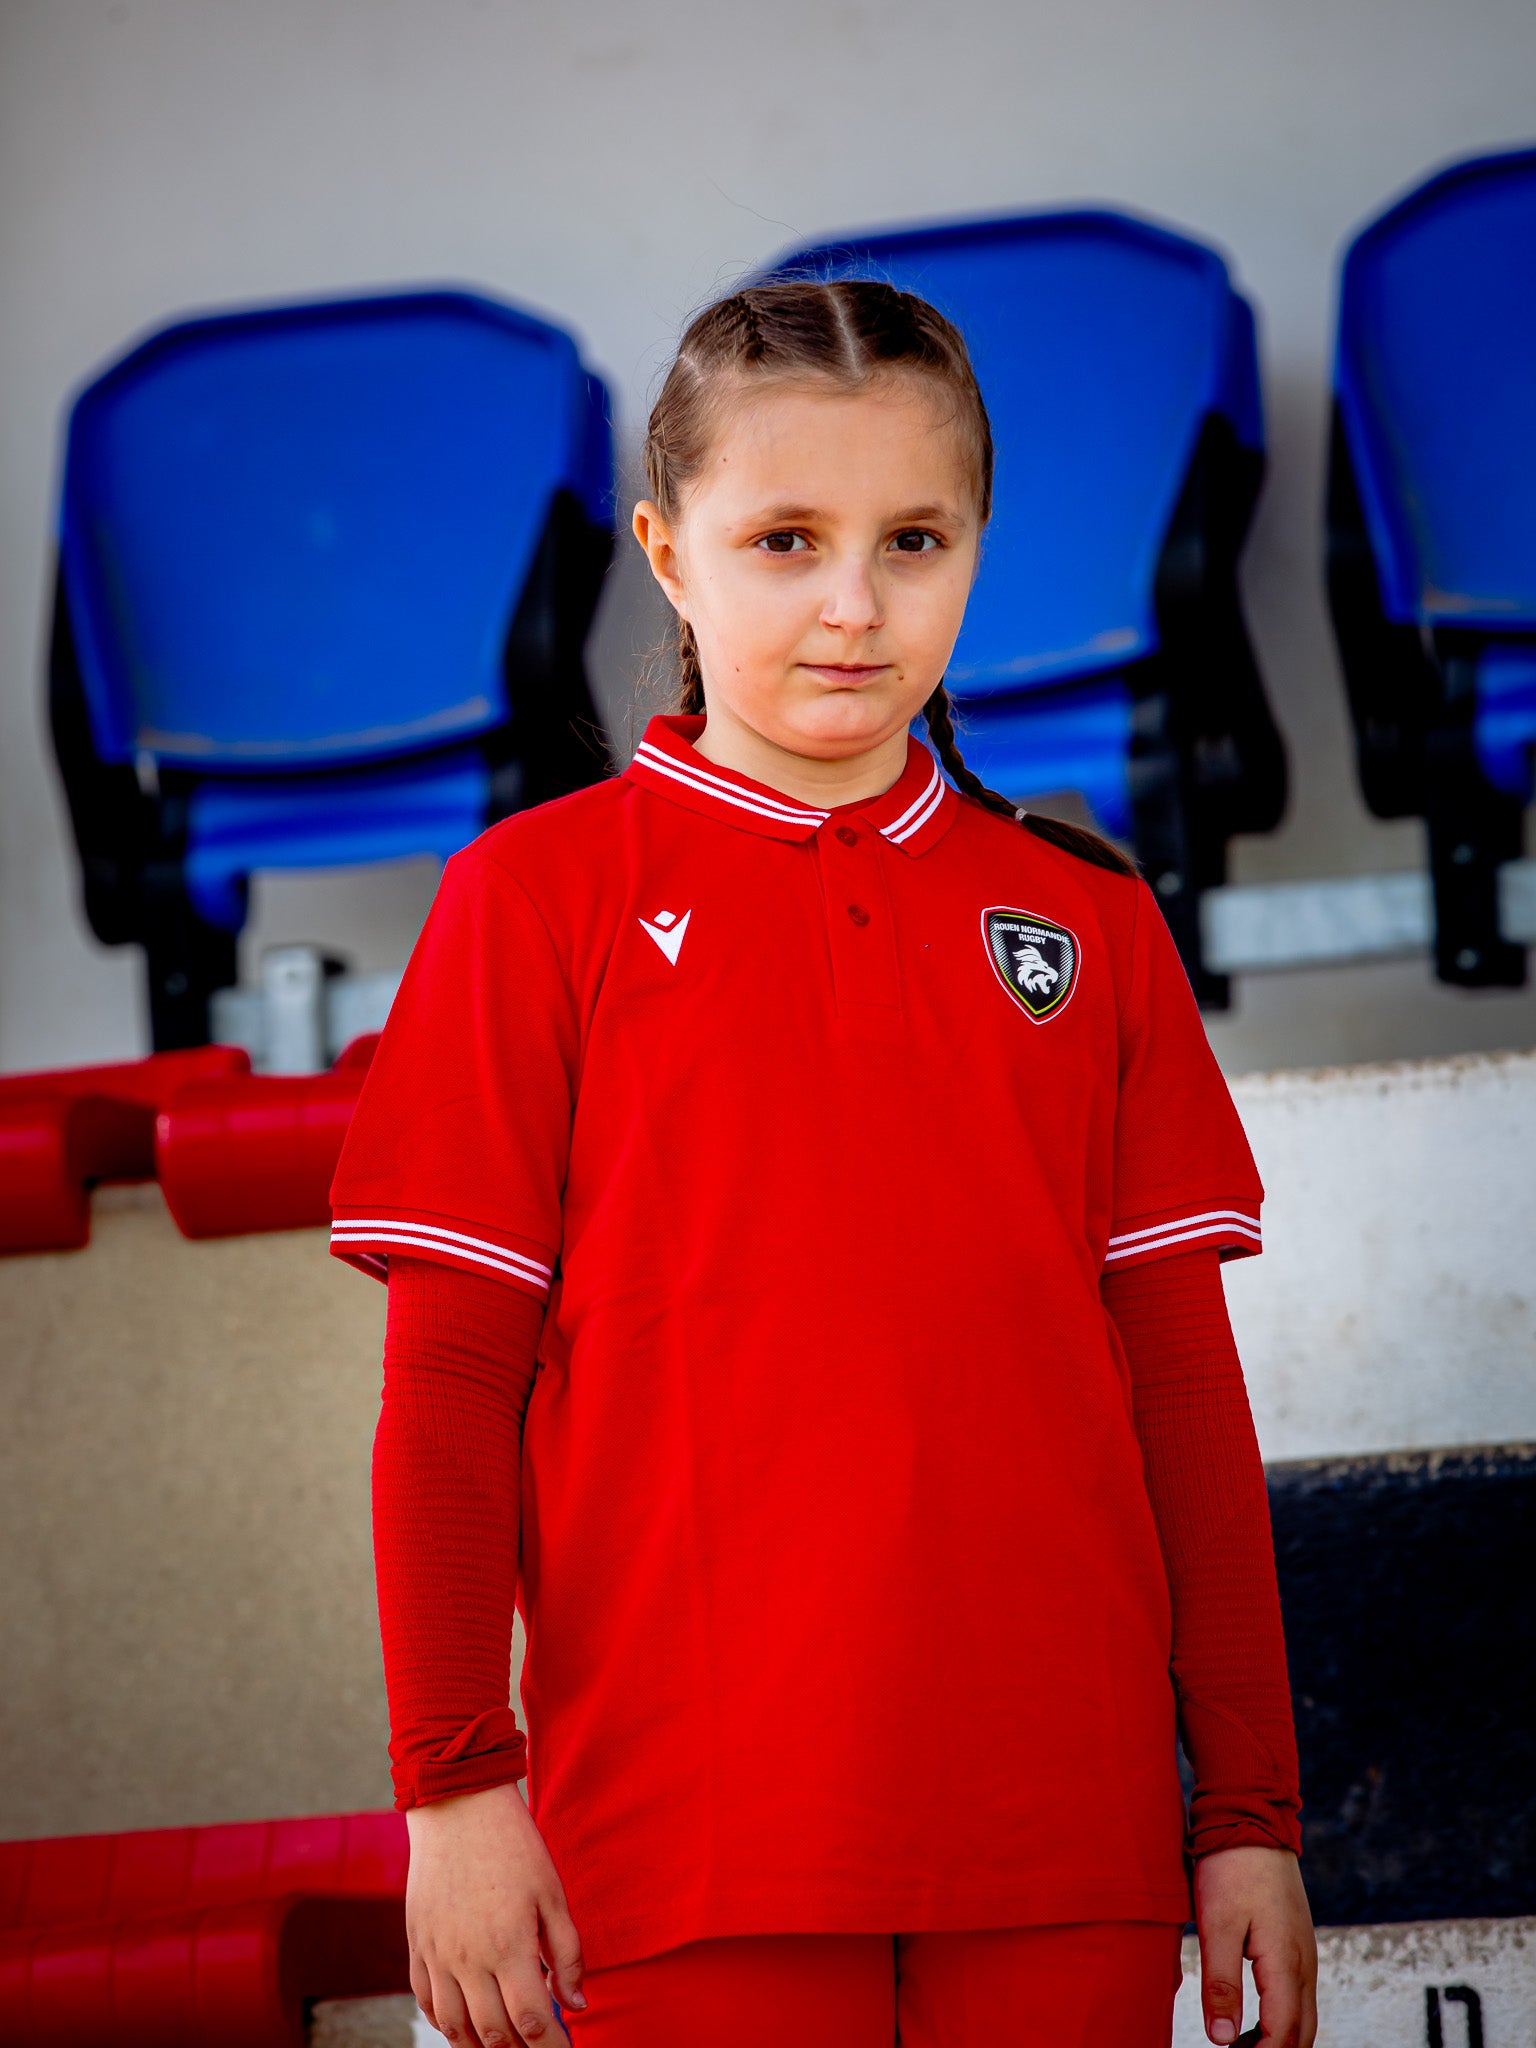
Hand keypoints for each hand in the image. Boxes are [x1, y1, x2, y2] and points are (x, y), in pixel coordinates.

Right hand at [405, 1780, 585, 2044]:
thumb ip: (567, 1953)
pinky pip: (426, 2001)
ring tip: (504, 2045)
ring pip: (456, 2028)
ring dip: (481, 2046)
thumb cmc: (513, 1844)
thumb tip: (576, 2004)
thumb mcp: (552, 1893)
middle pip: (494, 2034)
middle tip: (539, 2045)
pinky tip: (463, 2024)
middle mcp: (469, 1961)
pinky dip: (445, 2023)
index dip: (551, 2047)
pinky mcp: (417, 1944)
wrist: (457, 1805)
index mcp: (509, 1948)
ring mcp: (438, 1955)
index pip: (532, 2022)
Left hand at [1193, 1845, 1316, 2046]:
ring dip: (1279, 2038)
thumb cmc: (1231, 1868)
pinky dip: (1281, 2016)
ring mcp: (1303, 1951)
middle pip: (1302, 2032)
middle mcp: (1303, 1962)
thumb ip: (1221, 1983)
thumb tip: (1221, 2040)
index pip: (1283, 2033)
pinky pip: (1298, 1993)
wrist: (1253, 1818)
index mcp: (1286, 1963)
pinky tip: (1252, 2016)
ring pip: (1303, 2015)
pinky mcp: (1295, 1940)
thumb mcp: (1217, 1925)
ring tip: (1241, 2046)